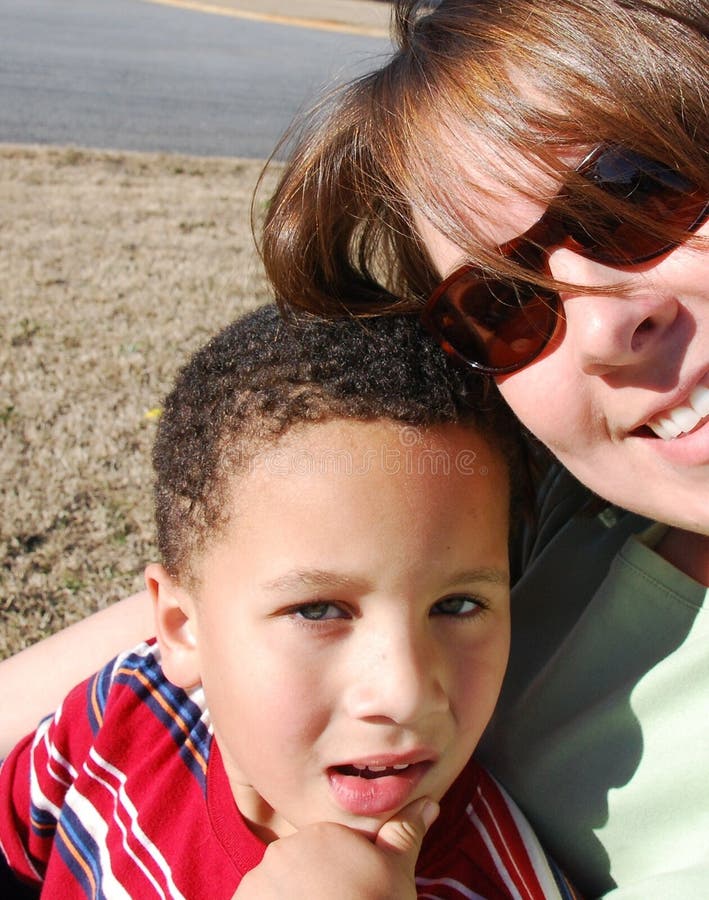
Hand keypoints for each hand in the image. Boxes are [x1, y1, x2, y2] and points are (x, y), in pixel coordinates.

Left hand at [233, 797, 438, 899]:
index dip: (338, 875)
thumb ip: (404, 832)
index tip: (352, 894)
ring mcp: (258, 882)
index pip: (322, 849)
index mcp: (321, 833)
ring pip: (273, 890)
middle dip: (309, 888)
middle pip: (296, 868)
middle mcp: (283, 850)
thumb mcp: (396, 874)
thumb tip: (428, 801)